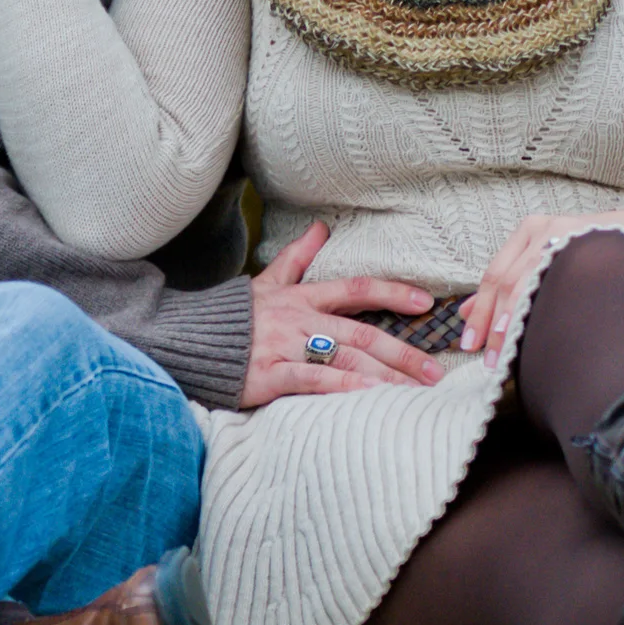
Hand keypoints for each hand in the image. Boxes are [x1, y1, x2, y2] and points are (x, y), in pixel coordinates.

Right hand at [240, 221, 446, 406]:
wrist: (188, 340)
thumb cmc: (233, 316)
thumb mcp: (267, 282)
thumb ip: (297, 258)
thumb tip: (319, 228)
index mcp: (302, 298)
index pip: (357, 289)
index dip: (393, 294)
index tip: (426, 304)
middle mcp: (300, 321)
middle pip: (362, 334)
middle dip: (403, 353)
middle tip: (436, 370)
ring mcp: (286, 348)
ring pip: (346, 359)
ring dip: (386, 376)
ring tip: (416, 391)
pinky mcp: (270, 375)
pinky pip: (313, 381)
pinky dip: (344, 388)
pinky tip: (371, 397)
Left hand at [458, 207, 623, 369]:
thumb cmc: (592, 256)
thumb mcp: (545, 263)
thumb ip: (508, 285)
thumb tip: (466, 314)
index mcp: (529, 232)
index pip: (494, 276)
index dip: (480, 312)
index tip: (469, 344)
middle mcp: (543, 229)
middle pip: (504, 281)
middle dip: (492, 324)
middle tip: (487, 358)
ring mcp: (565, 234)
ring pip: (526, 282)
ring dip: (512, 322)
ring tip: (506, 353)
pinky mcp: (586, 243)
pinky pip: (555, 281)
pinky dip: (540, 308)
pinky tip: (536, 328)